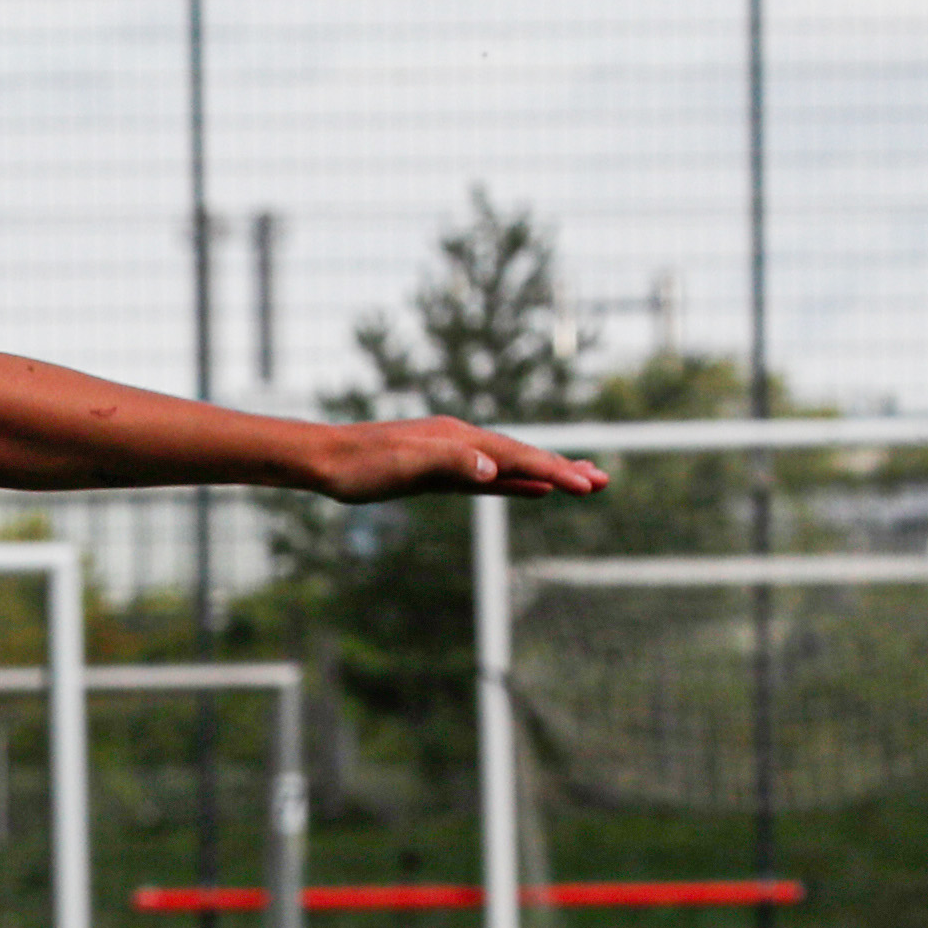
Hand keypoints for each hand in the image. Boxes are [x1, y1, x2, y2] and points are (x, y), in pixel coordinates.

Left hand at [309, 418, 608, 500]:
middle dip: (564, 469)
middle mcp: (461, 442)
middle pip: (523, 456)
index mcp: (458, 439)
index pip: (517, 456)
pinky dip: (514, 481)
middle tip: (604, 481)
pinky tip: (528, 487)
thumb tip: (493, 470)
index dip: (554, 471)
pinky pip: (488, 477)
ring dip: (545, 473)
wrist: (323, 460)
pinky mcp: (439, 472)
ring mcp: (452, 455)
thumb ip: (451, 464)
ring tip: (580, 481)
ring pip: (510, 465)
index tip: (588, 484)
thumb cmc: (360, 465)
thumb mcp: (405, 465)